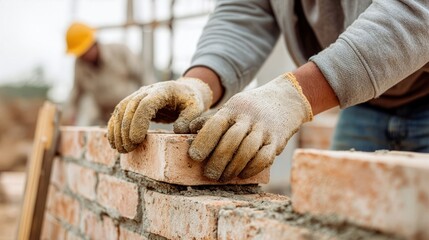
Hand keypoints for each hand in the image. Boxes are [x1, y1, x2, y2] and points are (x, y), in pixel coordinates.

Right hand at [107, 78, 211, 152]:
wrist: (185, 91)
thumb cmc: (191, 102)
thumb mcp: (197, 109)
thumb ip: (189, 119)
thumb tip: (178, 130)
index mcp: (163, 90)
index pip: (146, 104)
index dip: (138, 121)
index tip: (137, 139)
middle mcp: (148, 90)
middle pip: (130, 107)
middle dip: (126, 129)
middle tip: (128, 149)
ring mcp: (138, 95)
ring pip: (121, 109)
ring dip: (117, 130)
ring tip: (121, 149)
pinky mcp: (133, 103)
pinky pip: (119, 113)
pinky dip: (114, 127)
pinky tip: (114, 143)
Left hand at [188, 73, 312, 180]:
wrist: (287, 98)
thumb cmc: (251, 107)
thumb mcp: (231, 106)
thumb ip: (210, 119)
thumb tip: (183, 129)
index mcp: (234, 107)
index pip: (216, 124)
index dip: (204, 141)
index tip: (194, 156)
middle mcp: (249, 117)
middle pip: (231, 140)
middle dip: (218, 160)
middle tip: (209, 174)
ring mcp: (265, 128)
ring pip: (247, 150)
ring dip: (233, 167)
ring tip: (223, 177)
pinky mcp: (278, 140)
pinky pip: (265, 157)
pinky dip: (252, 168)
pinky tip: (243, 174)